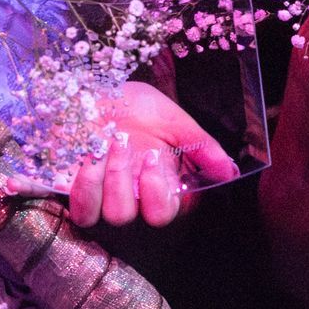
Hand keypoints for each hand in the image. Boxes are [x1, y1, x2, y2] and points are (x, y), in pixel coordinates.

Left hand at [67, 83, 239, 228]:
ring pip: (115, 215)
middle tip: (138, 151)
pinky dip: (86, 184)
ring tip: (110, 144)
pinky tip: (88, 157)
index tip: (158, 159)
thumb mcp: (173, 119)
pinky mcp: (77, 192)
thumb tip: (231, 172)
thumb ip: (202, 146)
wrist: (90, 91)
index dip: (165, 194)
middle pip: (146, 217)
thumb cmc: (132, 106)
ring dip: (114, 178)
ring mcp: (105, 196)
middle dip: (143, 186)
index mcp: (163, 179)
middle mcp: (135, 193)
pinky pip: (82, 211)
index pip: (172, 209)